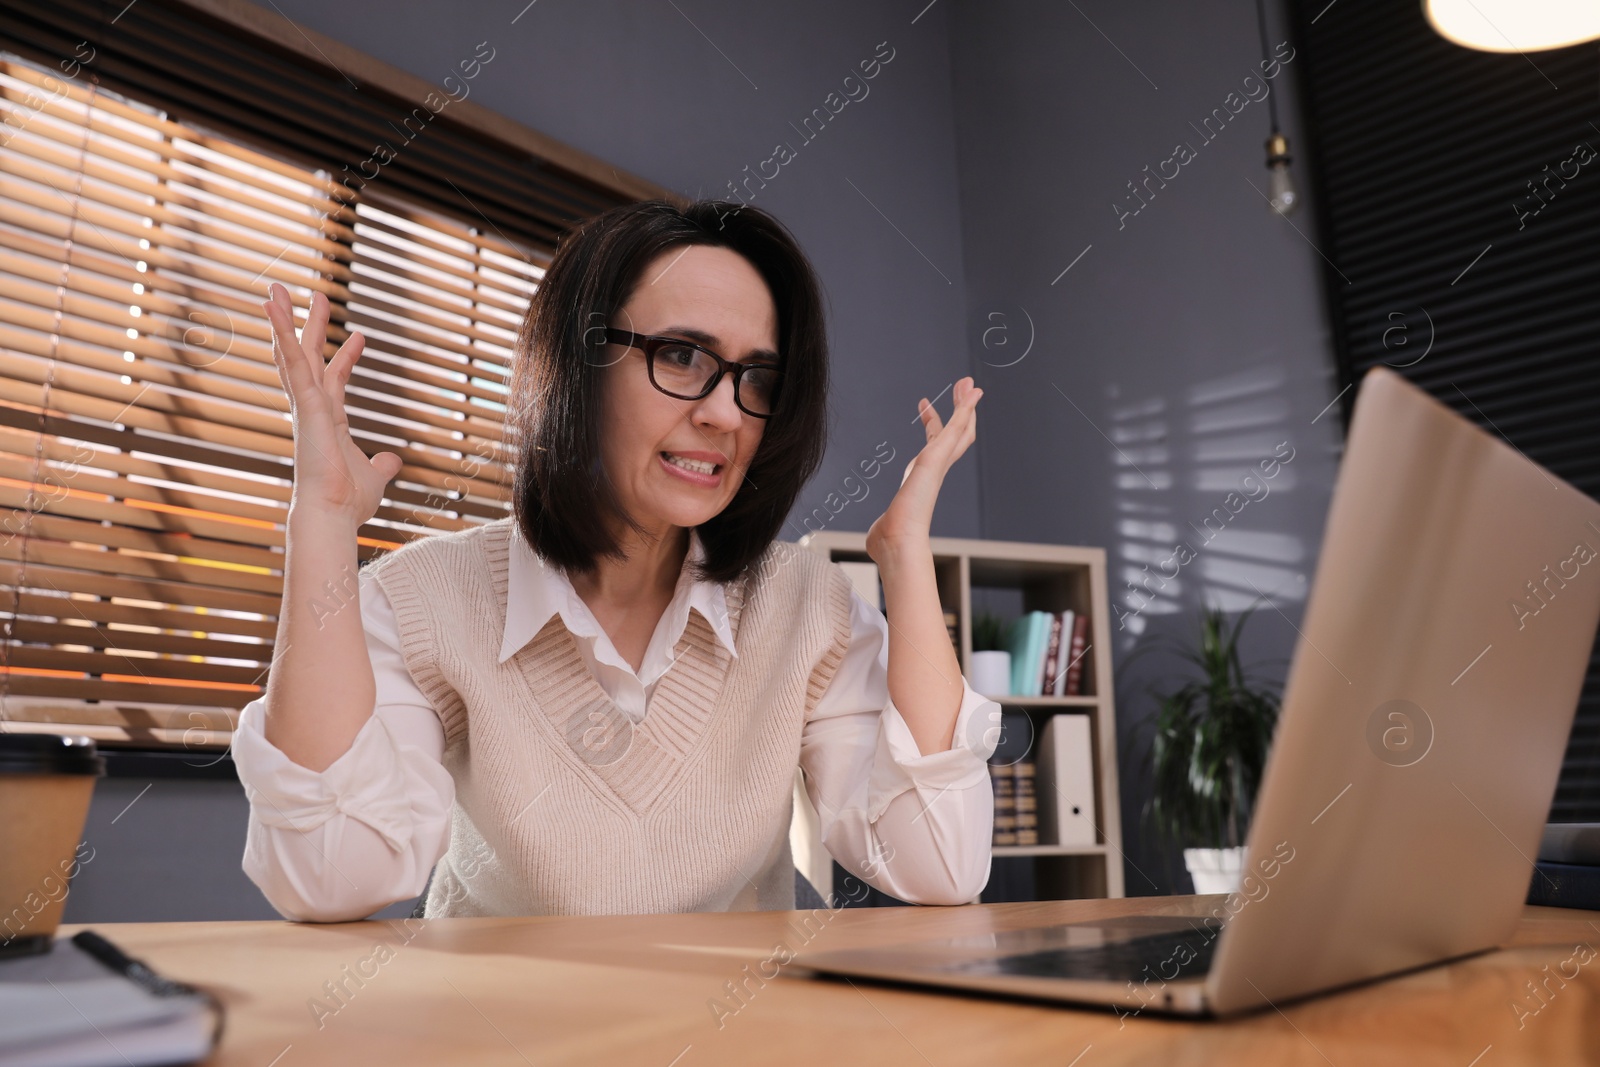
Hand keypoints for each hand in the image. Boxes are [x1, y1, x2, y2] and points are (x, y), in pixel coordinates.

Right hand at [263, 285, 402, 527]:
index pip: (335, 380)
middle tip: (312, 295)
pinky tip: (275, 310)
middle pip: (309, 358)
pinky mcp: (305, 404)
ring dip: (284, 321)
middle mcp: (313, 409)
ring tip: (276, 290)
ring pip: (293, 355)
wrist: (332, 514)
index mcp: (329, 421)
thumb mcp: (374, 477)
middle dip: (309, 327)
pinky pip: (293, 363)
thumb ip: (381, 465)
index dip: (346, 358)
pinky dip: (282, 335)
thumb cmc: (347, 503)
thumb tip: (391, 461)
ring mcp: (306, 405)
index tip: (360, 336)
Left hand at [865, 377, 981, 559]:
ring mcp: (939, 463)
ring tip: (967, 383)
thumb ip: (885, 525)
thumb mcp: (885, 525)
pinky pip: (955, 427)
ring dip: (964, 404)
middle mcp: (935, 470)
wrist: (897, 543)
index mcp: (922, 479)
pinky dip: (964, 409)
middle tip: (963, 388)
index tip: (925, 407)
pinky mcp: (937, 458)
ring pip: (959, 428)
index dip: (933, 425)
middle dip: (959, 410)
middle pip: (955, 434)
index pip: (934, 446)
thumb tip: (878, 536)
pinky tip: (971, 393)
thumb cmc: (889, 539)